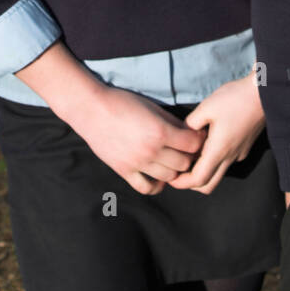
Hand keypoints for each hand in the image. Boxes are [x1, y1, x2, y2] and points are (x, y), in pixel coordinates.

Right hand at [68, 83, 206, 194]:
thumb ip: (172, 122)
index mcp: (160, 132)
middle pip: (184, 163)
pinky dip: (157, 185)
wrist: (91, 109)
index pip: (193, 145)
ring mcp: (137, 164)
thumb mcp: (152, 107)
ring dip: (174, 170)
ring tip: (172, 159)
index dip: (198, 140)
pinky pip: (147, 188)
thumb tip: (191, 132)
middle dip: (189, 156)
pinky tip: (157, 174)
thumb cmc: (122, 102)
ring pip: (169, 177)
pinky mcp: (124, 171)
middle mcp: (151, 151)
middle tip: (186, 149)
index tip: (196, 136)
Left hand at [167, 73, 265, 194]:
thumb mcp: (206, 107)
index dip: (181, 183)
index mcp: (218, 150)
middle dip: (191, 183)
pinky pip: (227, 161)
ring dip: (203, 171)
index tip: (170, 177)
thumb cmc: (235, 99)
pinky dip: (214, 160)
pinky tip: (207, 144)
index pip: (198, 180)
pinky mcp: (244, 146)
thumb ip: (190, 123)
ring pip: (218, 173)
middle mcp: (230, 157)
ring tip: (190, 156)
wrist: (264, 92)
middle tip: (178, 171)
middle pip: (208, 184)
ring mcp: (239, 153)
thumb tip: (183, 132)